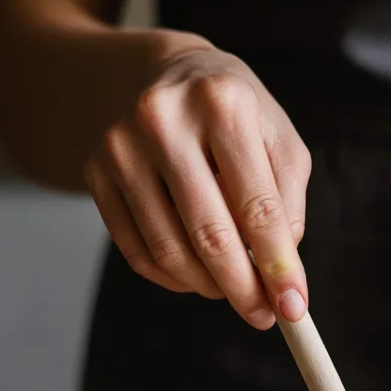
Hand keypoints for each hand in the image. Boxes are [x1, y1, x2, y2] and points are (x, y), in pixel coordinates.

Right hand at [84, 41, 310, 327]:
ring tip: (232, 288)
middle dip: (243, 289)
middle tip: (263, 315)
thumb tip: (281, 275)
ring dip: (209, 287)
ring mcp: (121, 145)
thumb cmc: (233, 115)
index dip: (278, 268)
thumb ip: (289, 204)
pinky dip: (174, 278)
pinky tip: (197, 274)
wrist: (160, 74)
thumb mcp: (277, 140)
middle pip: (210, 236)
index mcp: (222, 103)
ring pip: (170, 252)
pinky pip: (138, 252)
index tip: (294, 309)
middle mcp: (164, 119)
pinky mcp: (95, 172)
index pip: (257, 208)